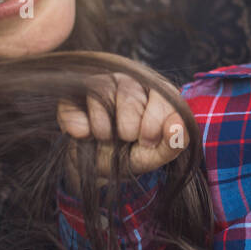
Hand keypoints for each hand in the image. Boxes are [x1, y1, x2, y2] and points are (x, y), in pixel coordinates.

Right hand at [57, 73, 188, 176]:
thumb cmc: (132, 155)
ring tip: (107, 139)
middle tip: (125, 139)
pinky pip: (74, 106)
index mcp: (158, 92)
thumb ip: (174, 143)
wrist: (97, 167)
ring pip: (102, 96)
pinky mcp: (73, 95)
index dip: (153, 123)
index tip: (147, 141)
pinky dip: (79, 127)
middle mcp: (131, 82)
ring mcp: (101, 84)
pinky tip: (85, 135)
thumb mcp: (156, 155)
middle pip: (130, 96)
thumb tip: (177, 128)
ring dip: (104, 130)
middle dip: (128, 129)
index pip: (161, 94)